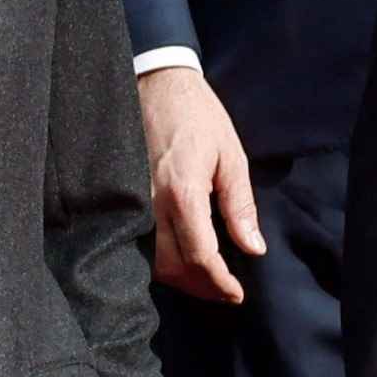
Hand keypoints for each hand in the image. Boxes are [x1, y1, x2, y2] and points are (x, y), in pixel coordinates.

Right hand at [140, 63, 265, 302]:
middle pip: (171, 266)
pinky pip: (135, 241)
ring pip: (149, 259)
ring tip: (205, 281)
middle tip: (224, 293)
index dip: (219, 282)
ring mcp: (132, 200)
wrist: (154, 83)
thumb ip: (240, 205)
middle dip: (200, 287)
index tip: (236, 293)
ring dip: (178, 278)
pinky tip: (178, 260)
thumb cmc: (198, 116)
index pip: (200, 255)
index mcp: (183, 192)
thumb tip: (253, 247)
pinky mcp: (122, 196)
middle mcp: (151, 202)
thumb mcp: (232, 157)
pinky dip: (157, 260)